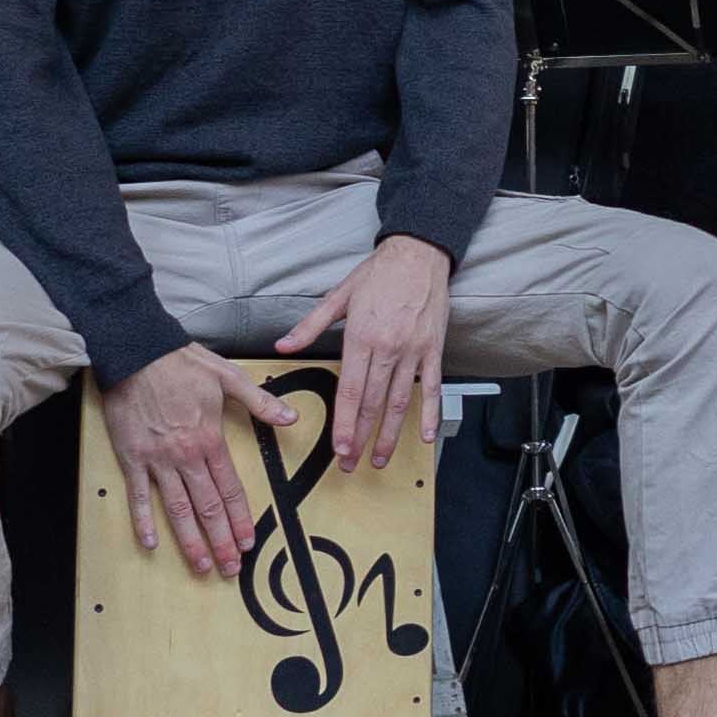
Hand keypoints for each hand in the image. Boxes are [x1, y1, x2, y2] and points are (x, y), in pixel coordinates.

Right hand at [107, 341, 296, 572]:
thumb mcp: (229, 376)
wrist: (135, 352)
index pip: (230, 489)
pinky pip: (138, 495)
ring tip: (201, 565)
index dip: (241, 518)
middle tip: (230, 568)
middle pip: (207, 507)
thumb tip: (291, 417)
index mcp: (210, 439)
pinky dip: (144, 520)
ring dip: (189, 540)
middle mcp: (185, 456)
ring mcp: (157, 459)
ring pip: (177, 508)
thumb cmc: (182, 362)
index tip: (249, 542)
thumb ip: (260, 401)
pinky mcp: (131, 457)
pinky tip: (152, 542)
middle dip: (220, 540)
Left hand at [277, 232, 455, 479]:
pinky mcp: (434, 349)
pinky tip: (427, 436)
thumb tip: (282, 346)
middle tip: (352, 463)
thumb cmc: (378, 273)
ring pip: (400, 402)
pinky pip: (432, 387)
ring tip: (381, 458)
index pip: (350, 391)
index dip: (345, 424)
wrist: (418, 253)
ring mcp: (413, 351)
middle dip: (361, 438)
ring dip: (390, 434)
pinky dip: (430, 413)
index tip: (340, 449)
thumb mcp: (338, 296)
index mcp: (361, 337)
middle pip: (372, 403)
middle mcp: (388, 348)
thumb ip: (309, 326)